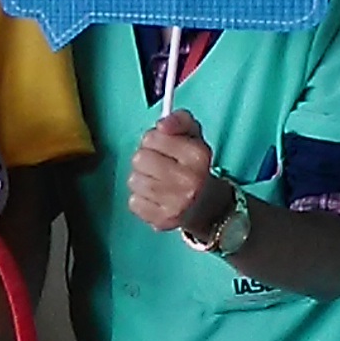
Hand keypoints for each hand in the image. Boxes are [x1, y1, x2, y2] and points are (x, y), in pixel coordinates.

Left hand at [127, 110, 229, 236]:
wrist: (206, 204)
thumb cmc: (194, 165)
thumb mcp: (193, 136)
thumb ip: (179, 121)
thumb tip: (162, 124)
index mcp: (198, 155)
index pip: (152, 137)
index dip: (154, 139)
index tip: (162, 145)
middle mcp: (189, 180)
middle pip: (139, 158)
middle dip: (146, 159)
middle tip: (159, 164)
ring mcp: (176, 203)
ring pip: (134, 180)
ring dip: (142, 179)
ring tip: (158, 181)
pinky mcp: (163, 219)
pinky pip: (134, 202)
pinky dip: (141, 199)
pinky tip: (156, 197)